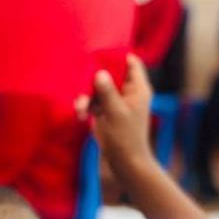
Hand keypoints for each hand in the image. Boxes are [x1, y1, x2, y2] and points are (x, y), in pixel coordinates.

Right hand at [88, 55, 154, 177]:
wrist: (124, 164)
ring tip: (81, 108)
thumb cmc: (125, 138)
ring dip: (86, 97)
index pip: (131, 63)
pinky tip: (80, 116)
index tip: (97, 55)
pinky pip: (92, 102)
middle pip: (110, 74)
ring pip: (98, 89)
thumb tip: (99, 72)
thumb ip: (107, 91)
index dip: (116, 57)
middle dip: (93, 80)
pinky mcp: (105, 113)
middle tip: (81, 82)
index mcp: (138, 89)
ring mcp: (115, 103)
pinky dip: (85, 107)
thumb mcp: (115, 112)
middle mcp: (128, 93)